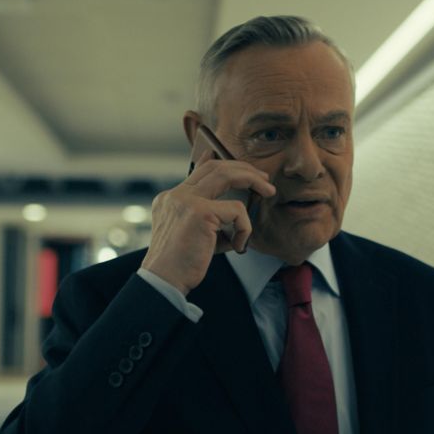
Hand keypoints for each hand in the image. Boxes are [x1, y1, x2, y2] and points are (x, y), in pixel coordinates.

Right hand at [141, 152, 276, 294]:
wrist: (164, 281)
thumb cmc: (182, 266)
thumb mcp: (197, 237)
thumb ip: (212, 221)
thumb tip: (238, 212)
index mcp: (170, 200)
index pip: (195, 173)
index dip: (209, 161)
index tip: (218, 153)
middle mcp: (176, 195)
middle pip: (215, 167)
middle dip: (243, 169)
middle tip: (263, 179)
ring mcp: (187, 200)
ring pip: (226, 175)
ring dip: (252, 180)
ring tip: (269, 191)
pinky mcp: (200, 212)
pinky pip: (237, 211)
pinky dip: (245, 228)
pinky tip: (239, 246)